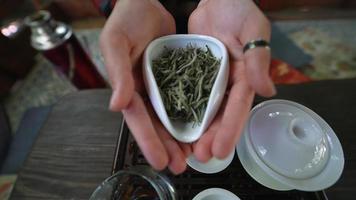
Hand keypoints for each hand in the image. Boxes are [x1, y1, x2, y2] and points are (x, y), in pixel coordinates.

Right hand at [100, 0, 189, 173]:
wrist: (147, 2)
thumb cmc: (126, 19)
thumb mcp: (117, 43)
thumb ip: (118, 73)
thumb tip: (116, 106)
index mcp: (128, 86)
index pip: (138, 118)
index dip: (148, 140)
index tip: (160, 161)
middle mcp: (144, 90)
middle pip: (157, 123)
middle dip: (168, 145)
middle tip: (181, 166)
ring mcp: (161, 84)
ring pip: (172, 115)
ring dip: (181, 136)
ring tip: (193, 155)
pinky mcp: (177, 76)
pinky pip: (186, 97)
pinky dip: (192, 113)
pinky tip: (202, 127)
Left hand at [188, 0, 275, 160]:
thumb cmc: (238, 9)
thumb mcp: (253, 30)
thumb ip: (258, 59)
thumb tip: (267, 91)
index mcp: (244, 77)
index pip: (237, 107)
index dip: (229, 130)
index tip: (221, 151)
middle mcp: (226, 83)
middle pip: (218, 115)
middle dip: (210, 137)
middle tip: (200, 157)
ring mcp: (208, 81)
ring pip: (201, 111)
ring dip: (195, 131)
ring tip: (186, 151)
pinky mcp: (190, 74)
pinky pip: (185, 95)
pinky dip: (180, 111)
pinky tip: (171, 128)